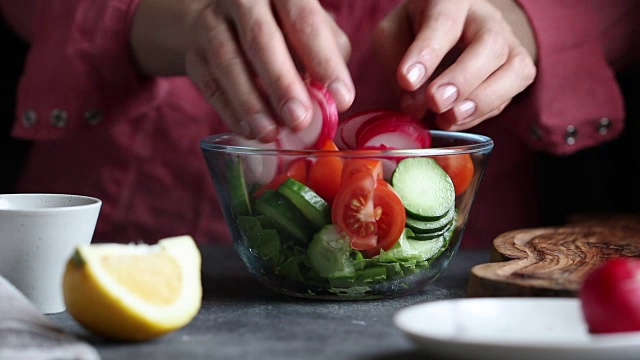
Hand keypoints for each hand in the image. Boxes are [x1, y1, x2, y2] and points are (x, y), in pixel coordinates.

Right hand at [183, 0, 353, 141]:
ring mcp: (212, 23)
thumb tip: (333, 97)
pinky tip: (250, 131)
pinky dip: (230, 111)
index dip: (323, 61)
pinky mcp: (194, 54)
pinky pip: (210, 85)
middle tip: (300, 119)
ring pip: (228, 62)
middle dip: (282, 83)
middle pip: (260, 39)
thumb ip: (329, 56)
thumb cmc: (285, 27)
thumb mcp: (314, 29)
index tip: (342, 99)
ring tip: (271, 133)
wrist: (228, 20)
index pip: (304, 21)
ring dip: (251, 103)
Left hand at [374, 0, 536, 130]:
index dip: (427, 53)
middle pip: (490, 45)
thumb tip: (414, 107)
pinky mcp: (517, 71)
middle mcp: (486, 18)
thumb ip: (397, 64)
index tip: (407, 80)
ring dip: (482, 100)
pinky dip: (482, 114)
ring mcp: (508, 43)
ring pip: (514, 69)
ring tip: (449, 117)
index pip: (445, 22)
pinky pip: (510, 96)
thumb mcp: (392, 34)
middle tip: (435, 102)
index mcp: (451, 0)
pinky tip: (455, 119)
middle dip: (462, 79)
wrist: (448, 28)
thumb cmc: (415, 29)